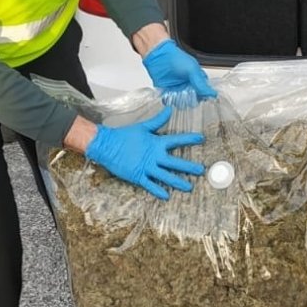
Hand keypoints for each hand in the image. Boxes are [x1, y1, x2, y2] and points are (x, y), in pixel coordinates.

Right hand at [85, 106, 204, 199]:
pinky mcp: (137, 176)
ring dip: (178, 182)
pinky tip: (167, 196)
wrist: (106, 145)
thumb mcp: (143, 127)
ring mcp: (146, 167)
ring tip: (189, 187)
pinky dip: (158, 191)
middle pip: (175, 163)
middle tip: (201, 170)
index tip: (201, 139)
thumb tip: (169, 109)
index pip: (176, 140)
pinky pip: (150, 185)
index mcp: (156, 143)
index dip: (189, 139)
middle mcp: (154, 156)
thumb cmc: (124, 136)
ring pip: (166, 177)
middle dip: (189, 167)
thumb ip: (158, 120)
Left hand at [142, 39, 215, 98]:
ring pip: (181, 103)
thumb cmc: (177, 59)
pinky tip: (168, 96)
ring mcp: (178, 89)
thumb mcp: (193, 70)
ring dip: (179, 102)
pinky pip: (169, 101)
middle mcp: (188, 86)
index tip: (198, 97)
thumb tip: (212, 94)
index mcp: (197, 81)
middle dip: (189, 101)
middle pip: (192, 101)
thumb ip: (201, 84)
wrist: (159, 56)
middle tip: (185, 95)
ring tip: (176, 94)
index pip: (203, 94)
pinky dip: (169, 101)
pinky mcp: (167, 92)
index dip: (201, 98)